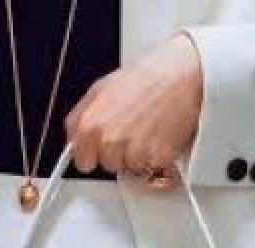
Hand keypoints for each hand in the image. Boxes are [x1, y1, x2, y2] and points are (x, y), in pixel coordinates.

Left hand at [65, 34, 202, 174]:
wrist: (182, 74)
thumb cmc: (145, 77)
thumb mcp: (100, 89)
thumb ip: (80, 117)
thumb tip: (73, 137)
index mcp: (89, 125)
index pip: (82, 161)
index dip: (93, 153)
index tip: (101, 146)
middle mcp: (109, 142)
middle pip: (108, 165)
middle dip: (117, 152)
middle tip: (131, 128)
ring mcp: (133, 152)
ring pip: (129, 167)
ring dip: (137, 154)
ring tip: (146, 127)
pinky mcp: (156, 159)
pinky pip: (151, 166)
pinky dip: (156, 155)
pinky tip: (159, 133)